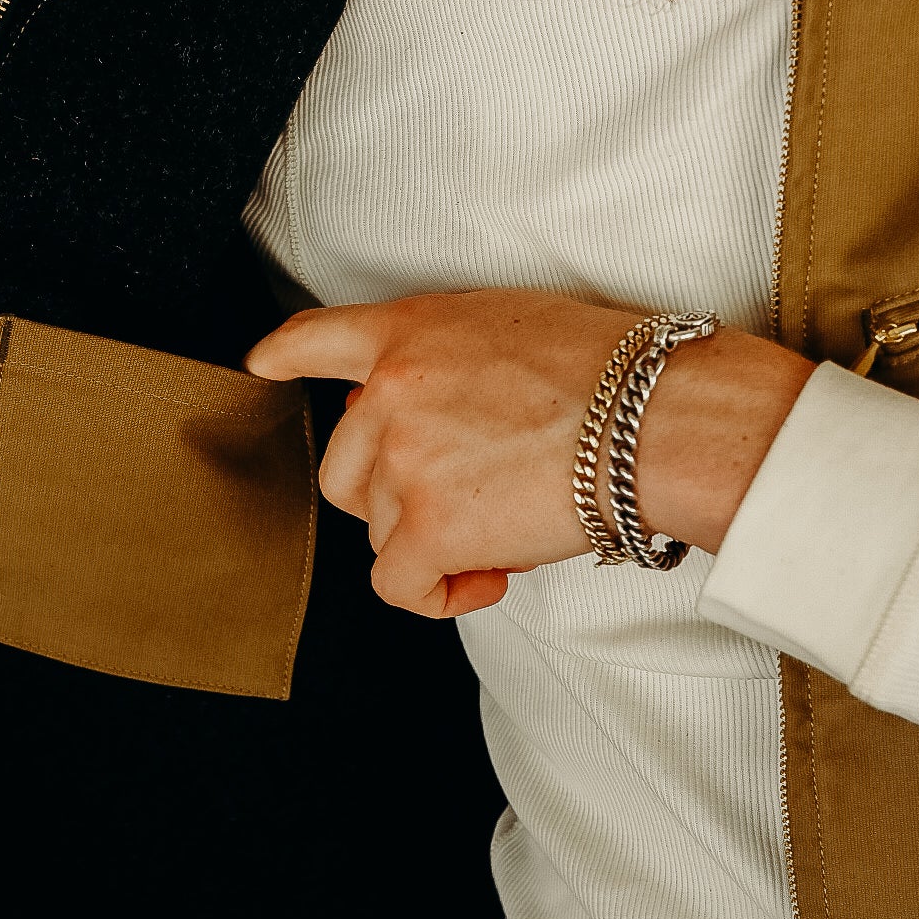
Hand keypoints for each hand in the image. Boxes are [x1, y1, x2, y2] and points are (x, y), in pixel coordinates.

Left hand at [245, 288, 814, 618]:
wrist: (654, 414)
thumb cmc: (614, 370)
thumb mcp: (512, 325)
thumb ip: (449, 361)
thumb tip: (432, 415)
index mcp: (411, 332)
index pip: (319, 340)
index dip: (285, 356)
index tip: (264, 365)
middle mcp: (390, 392)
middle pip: (344, 467)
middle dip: (396, 493)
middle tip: (469, 495)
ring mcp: (404, 460)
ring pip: (377, 527)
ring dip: (430, 539)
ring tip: (504, 525)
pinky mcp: (429, 526)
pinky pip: (400, 585)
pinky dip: (439, 594)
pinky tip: (486, 578)